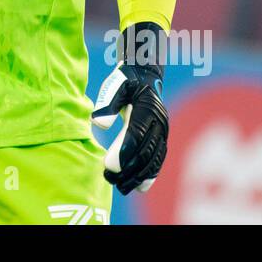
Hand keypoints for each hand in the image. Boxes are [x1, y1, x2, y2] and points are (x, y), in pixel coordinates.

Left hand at [91, 22, 169, 194]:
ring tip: (121, 187)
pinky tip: (140, 186)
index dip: (122, 153)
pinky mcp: (163, 138)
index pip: (135, 136)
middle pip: (145, 152)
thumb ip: (107, 102)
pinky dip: (150, 174)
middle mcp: (160, 123)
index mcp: (147, 109)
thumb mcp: (115, 84)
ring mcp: (163, 131)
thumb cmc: (126, 79)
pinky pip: (159, 159)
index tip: (108, 167)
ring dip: (139, 176)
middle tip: (110, 180)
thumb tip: (98, 122)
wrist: (145, 74)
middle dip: (128, 170)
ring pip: (154, 159)